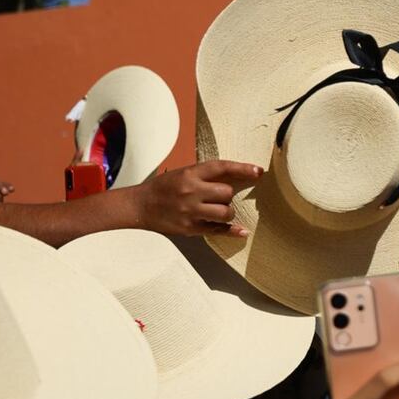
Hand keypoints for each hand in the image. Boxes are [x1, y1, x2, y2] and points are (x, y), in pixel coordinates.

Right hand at [135, 160, 261, 236]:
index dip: (243, 169)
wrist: (139, 206)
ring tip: (218, 211)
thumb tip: (234, 177)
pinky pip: (218, 230)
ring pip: (225, 212)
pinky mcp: (190, 228)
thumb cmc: (164, 188)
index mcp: (190, 174)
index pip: (222, 167)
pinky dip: (232, 231)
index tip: (259, 172)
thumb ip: (205, 175)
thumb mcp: (182, 174)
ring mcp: (191, 211)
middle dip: (228, 196)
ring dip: (227, 212)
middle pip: (227, 192)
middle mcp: (191, 191)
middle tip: (220, 198)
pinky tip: (241, 231)